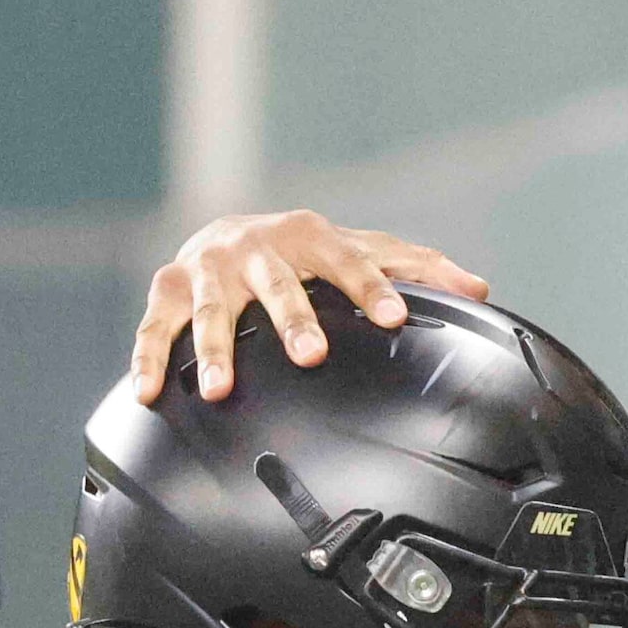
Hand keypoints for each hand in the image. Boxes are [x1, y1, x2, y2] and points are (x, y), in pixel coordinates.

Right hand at [127, 210, 488, 403]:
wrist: (225, 235)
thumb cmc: (304, 254)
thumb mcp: (357, 253)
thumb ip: (415, 269)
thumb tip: (479, 290)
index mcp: (311, 237)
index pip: (348, 261)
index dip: (371, 288)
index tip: (393, 318)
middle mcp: (257, 248)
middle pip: (277, 284)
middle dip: (292, 318)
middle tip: (309, 355)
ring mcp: (209, 268)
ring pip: (210, 310)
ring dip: (214, 348)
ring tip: (219, 388)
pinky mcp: (166, 290)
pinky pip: (153, 328)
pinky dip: (147, 357)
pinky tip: (149, 392)